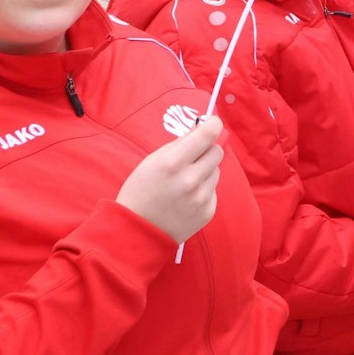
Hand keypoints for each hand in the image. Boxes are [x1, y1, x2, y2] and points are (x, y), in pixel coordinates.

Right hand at [117, 115, 225, 243]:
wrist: (137, 231)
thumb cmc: (140, 192)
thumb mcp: (151, 162)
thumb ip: (178, 145)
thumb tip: (201, 128)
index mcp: (173, 163)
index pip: (207, 135)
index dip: (213, 125)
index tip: (213, 123)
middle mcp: (190, 180)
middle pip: (216, 152)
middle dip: (207, 150)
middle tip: (193, 156)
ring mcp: (201, 197)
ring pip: (216, 171)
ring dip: (204, 172)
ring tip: (183, 183)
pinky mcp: (207, 211)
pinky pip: (213, 191)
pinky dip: (203, 190)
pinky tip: (185, 199)